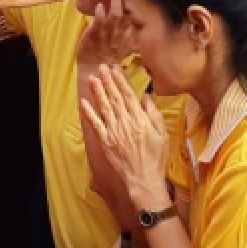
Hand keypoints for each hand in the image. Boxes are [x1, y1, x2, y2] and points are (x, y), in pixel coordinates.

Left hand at [75, 0, 133, 68]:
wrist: (94, 70)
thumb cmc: (109, 57)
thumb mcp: (125, 49)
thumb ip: (134, 39)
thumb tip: (141, 28)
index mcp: (128, 40)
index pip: (135, 22)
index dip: (136, 10)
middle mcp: (119, 37)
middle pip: (126, 17)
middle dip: (125, 3)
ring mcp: (106, 36)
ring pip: (114, 17)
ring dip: (114, 3)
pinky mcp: (93, 35)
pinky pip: (98, 23)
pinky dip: (100, 13)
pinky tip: (100, 6)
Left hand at [80, 63, 170, 221]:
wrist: (144, 179)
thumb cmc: (155, 158)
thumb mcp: (162, 135)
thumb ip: (154, 115)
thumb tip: (145, 98)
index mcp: (140, 119)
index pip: (128, 95)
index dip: (120, 80)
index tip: (115, 69)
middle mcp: (125, 122)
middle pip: (114, 97)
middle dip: (107, 81)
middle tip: (101, 67)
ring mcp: (113, 132)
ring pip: (104, 107)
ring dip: (98, 92)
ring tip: (92, 78)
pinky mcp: (105, 142)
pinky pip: (95, 124)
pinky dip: (89, 113)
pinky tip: (84, 102)